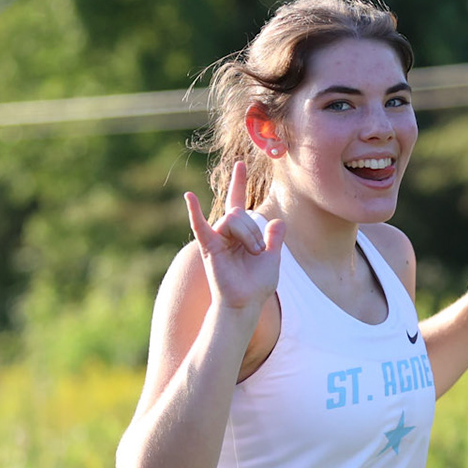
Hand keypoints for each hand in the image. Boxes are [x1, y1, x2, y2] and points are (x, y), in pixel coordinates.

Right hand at [185, 161, 283, 312]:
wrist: (245, 303)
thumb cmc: (257, 285)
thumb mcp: (273, 258)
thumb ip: (275, 238)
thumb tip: (278, 220)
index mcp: (241, 232)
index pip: (238, 201)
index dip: (239, 183)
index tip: (240, 165)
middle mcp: (226, 232)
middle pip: (240, 212)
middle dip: (254, 231)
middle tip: (259, 251)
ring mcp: (217, 238)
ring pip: (233, 218)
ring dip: (249, 235)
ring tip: (252, 253)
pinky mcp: (209, 247)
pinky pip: (200, 226)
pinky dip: (194, 211)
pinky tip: (189, 197)